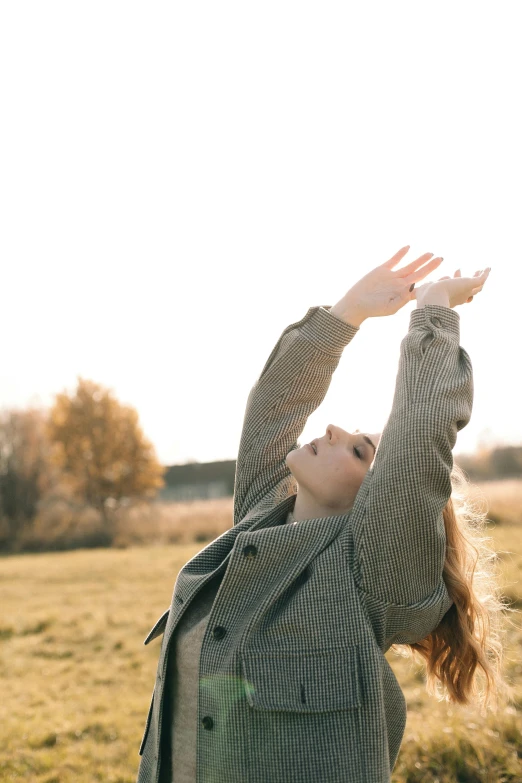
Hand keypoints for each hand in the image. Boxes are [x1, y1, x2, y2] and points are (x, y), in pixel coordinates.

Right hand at [329, 246, 443, 324]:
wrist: (356, 303)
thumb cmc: (373, 309)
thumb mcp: (390, 308)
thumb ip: (403, 299)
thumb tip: (414, 288)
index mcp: (404, 294)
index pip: (422, 286)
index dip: (432, 282)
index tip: (444, 278)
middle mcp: (400, 284)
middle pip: (419, 273)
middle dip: (430, 266)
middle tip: (441, 259)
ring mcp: (392, 276)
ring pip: (410, 265)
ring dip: (420, 259)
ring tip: (430, 253)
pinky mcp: (383, 269)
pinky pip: (394, 260)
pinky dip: (401, 253)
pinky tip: (408, 247)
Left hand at [415, 267, 490, 308]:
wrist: (433, 297)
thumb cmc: (425, 296)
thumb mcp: (424, 289)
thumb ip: (426, 287)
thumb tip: (422, 285)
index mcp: (448, 300)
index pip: (452, 292)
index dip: (451, 283)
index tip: (448, 277)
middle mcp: (458, 298)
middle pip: (467, 291)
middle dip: (468, 282)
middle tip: (469, 274)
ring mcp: (466, 292)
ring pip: (477, 287)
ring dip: (479, 279)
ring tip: (481, 271)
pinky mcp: (470, 284)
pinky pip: (481, 279)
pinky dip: (485, 274)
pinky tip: (488, 268)